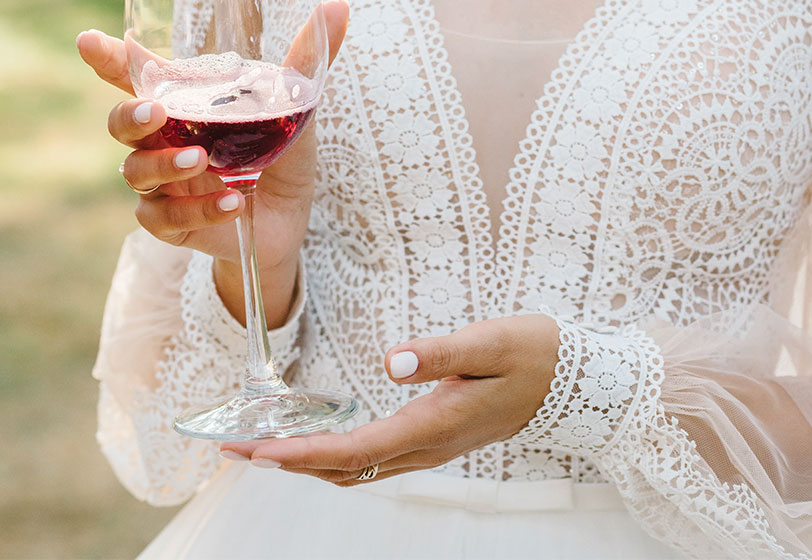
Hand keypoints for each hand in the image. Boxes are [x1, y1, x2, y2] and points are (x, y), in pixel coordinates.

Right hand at [75, 0, 348, 325]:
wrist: (287, 223)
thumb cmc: (281, 155)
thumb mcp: (298, 108)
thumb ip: (308, 62)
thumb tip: (339, 5)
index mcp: (184, 104)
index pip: (134, 76)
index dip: (108, 58)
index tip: (89, 40)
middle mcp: (162, 140)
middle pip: (119, 124)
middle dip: (129, 115)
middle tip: (156, 112)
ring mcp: (161, 183)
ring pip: (135, 172)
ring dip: (165, 165)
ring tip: (201, 161)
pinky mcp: (170, 223)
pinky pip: (165, 218)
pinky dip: (199, 210)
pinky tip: (233, 202)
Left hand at [220, 314, 559, 483]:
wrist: (577, 382)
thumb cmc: (535, 354)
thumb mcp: (492, 341)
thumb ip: (441, 353)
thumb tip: (391, 362)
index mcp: (435, 425)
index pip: (355, 450)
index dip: (301, 453)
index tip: (256, 450)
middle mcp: (428, 446)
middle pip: (345, 469)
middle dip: (288, 462)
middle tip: (235, 449)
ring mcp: (432, 448)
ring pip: (358, 470)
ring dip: (308, 463)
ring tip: (263, 448)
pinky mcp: (435, 440)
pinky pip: (374, 460)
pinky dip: (335, 457)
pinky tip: (317, 442)